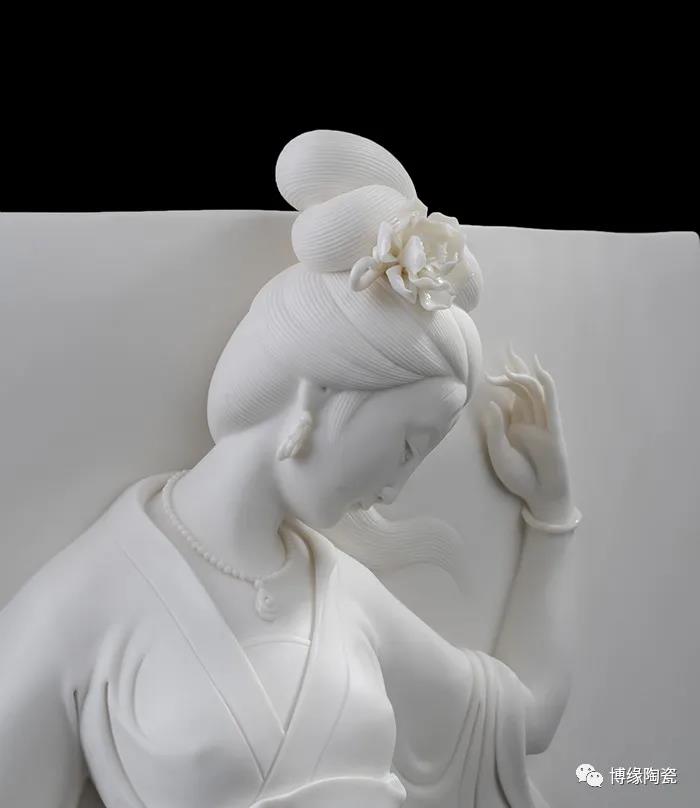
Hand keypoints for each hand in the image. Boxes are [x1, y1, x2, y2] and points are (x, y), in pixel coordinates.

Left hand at [483, 346, 575, 525]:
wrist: (538, 496)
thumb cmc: (519, 477)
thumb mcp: (499, 453)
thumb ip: (496, 429)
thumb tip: (491, 402)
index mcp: (515, 423)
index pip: (510, 393)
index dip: (503, 378)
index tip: (489, 369)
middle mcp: (530, 419)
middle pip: (523, 387)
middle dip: (515, 369)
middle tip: (506, 351)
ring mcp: (543, 424)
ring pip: (536, 393)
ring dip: (526, 376)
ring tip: (514, 363)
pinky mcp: (554, 432)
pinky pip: (552, 406)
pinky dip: (548, 389)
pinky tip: (543, 374)